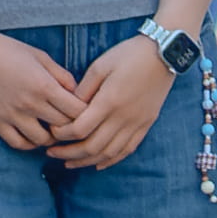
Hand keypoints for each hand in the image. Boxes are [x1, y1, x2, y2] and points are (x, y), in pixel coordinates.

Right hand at [0, 33, 93, 152]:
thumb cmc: (8, 50)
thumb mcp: (41, 57)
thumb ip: (62, 76)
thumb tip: (78, 94)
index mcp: (44, 86)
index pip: (77, 111)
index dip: (86, 113)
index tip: (86, 110)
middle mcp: (29, 103)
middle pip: (63, 127)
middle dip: (72, 125)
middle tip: (74, 122)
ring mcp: (11, 115)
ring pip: (42, 140)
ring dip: (52, 137)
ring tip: (54, 129)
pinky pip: (18, 143)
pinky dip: (30, 143)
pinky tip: (35, 135)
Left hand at [47, 39, 175, 170]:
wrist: (165, 53)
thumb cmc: (129, 55)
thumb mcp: (100, 65)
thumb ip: (83, 89)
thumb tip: (68, 108)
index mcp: (109, 101)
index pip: (80, 129)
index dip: (62, 134)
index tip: (52, 130)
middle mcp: (123, 117)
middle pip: (92, 147)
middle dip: (68, 153)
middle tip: (51, 152)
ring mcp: (137, 123)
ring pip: (108, 153)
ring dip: (86, 161)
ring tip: (69, 163)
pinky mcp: (146, 124)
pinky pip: (127, 149)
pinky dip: (110, 160)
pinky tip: (97, 164)